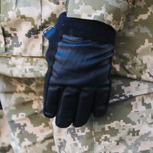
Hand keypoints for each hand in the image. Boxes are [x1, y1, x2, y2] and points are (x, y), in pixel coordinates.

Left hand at [43, 13, 115, 127]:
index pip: (51, 101)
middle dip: (64, 119)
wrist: (89, 28)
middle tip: (64, 124)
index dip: (51, 110)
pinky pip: (101, 99)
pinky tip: (96, 114)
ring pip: (83, 107)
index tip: (51, 115)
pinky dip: (99, 108)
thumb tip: (51, 80)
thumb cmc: (67, 37)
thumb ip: (52, 69)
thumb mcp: (52, 52)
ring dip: (80, 117)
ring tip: (78, 123)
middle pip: (66, 108)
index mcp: (56, 77)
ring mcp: (88, 84)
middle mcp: (71, 84)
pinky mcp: (101, 80)